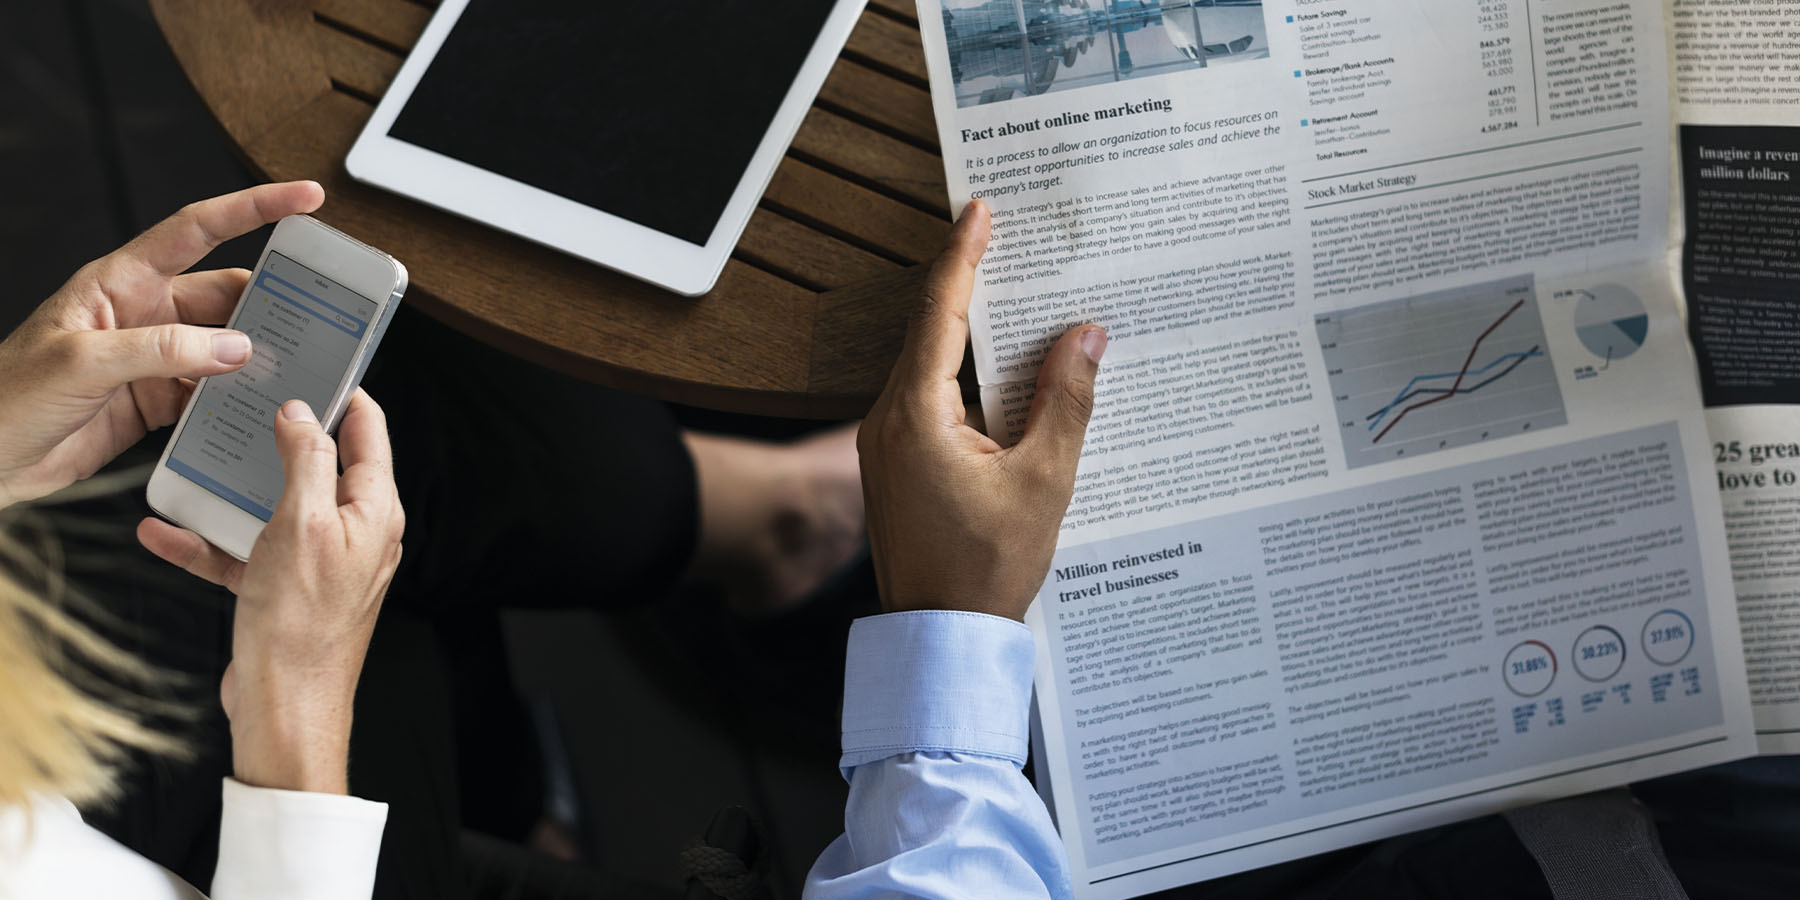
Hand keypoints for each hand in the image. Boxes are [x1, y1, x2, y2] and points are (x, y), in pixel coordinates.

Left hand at [0, 182, 324, 509]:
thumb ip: (162, 351)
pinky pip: (213, 392)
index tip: (304, 196)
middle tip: (322, 310)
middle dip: (273, 300)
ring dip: (259, 357)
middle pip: (226, 295)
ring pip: (226, 346)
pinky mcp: (156, 400)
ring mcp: (153, 358)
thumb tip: (234, 346)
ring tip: (297, 365)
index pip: (198, 229)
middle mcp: (143, 313)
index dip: (254, 207)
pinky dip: (239, 400)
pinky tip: (258, 407)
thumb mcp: (81, 363)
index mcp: (120, 281)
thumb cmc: (5, 398)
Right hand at [138, 391, 403, 793]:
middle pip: (319, 467)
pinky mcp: (283, 590)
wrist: (284, 709)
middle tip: (247, 403)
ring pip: (274, 509)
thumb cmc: (303, 625)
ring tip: (197, 460)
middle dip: (281, 437)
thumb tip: (305, 413)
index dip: (346, 396)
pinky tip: (165, 530)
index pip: (369, 435)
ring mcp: (318, 563)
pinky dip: (208, 542)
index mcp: (374, 512)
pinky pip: (244, 553)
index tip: (319, 366)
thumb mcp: (304, 525)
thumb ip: (307, 462)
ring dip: (233, 491)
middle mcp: (354, 534)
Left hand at [858, 201, 1106, 621]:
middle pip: (932, 331)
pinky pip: (930, 399)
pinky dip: (965, 375)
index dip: (964, 254)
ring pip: (931, 366)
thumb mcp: (1044, 481)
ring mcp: (884, 443)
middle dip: (971, 283)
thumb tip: (1087, 334)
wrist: (941, 637)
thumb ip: (1067, 401)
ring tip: (1018, 293)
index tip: (980, 208)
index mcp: (916, 414)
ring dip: (972, 332)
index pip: (941, 311)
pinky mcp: (895, 465)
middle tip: (1005, 235)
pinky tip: (1006, 373)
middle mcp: (887, 419)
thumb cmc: (986, 569)